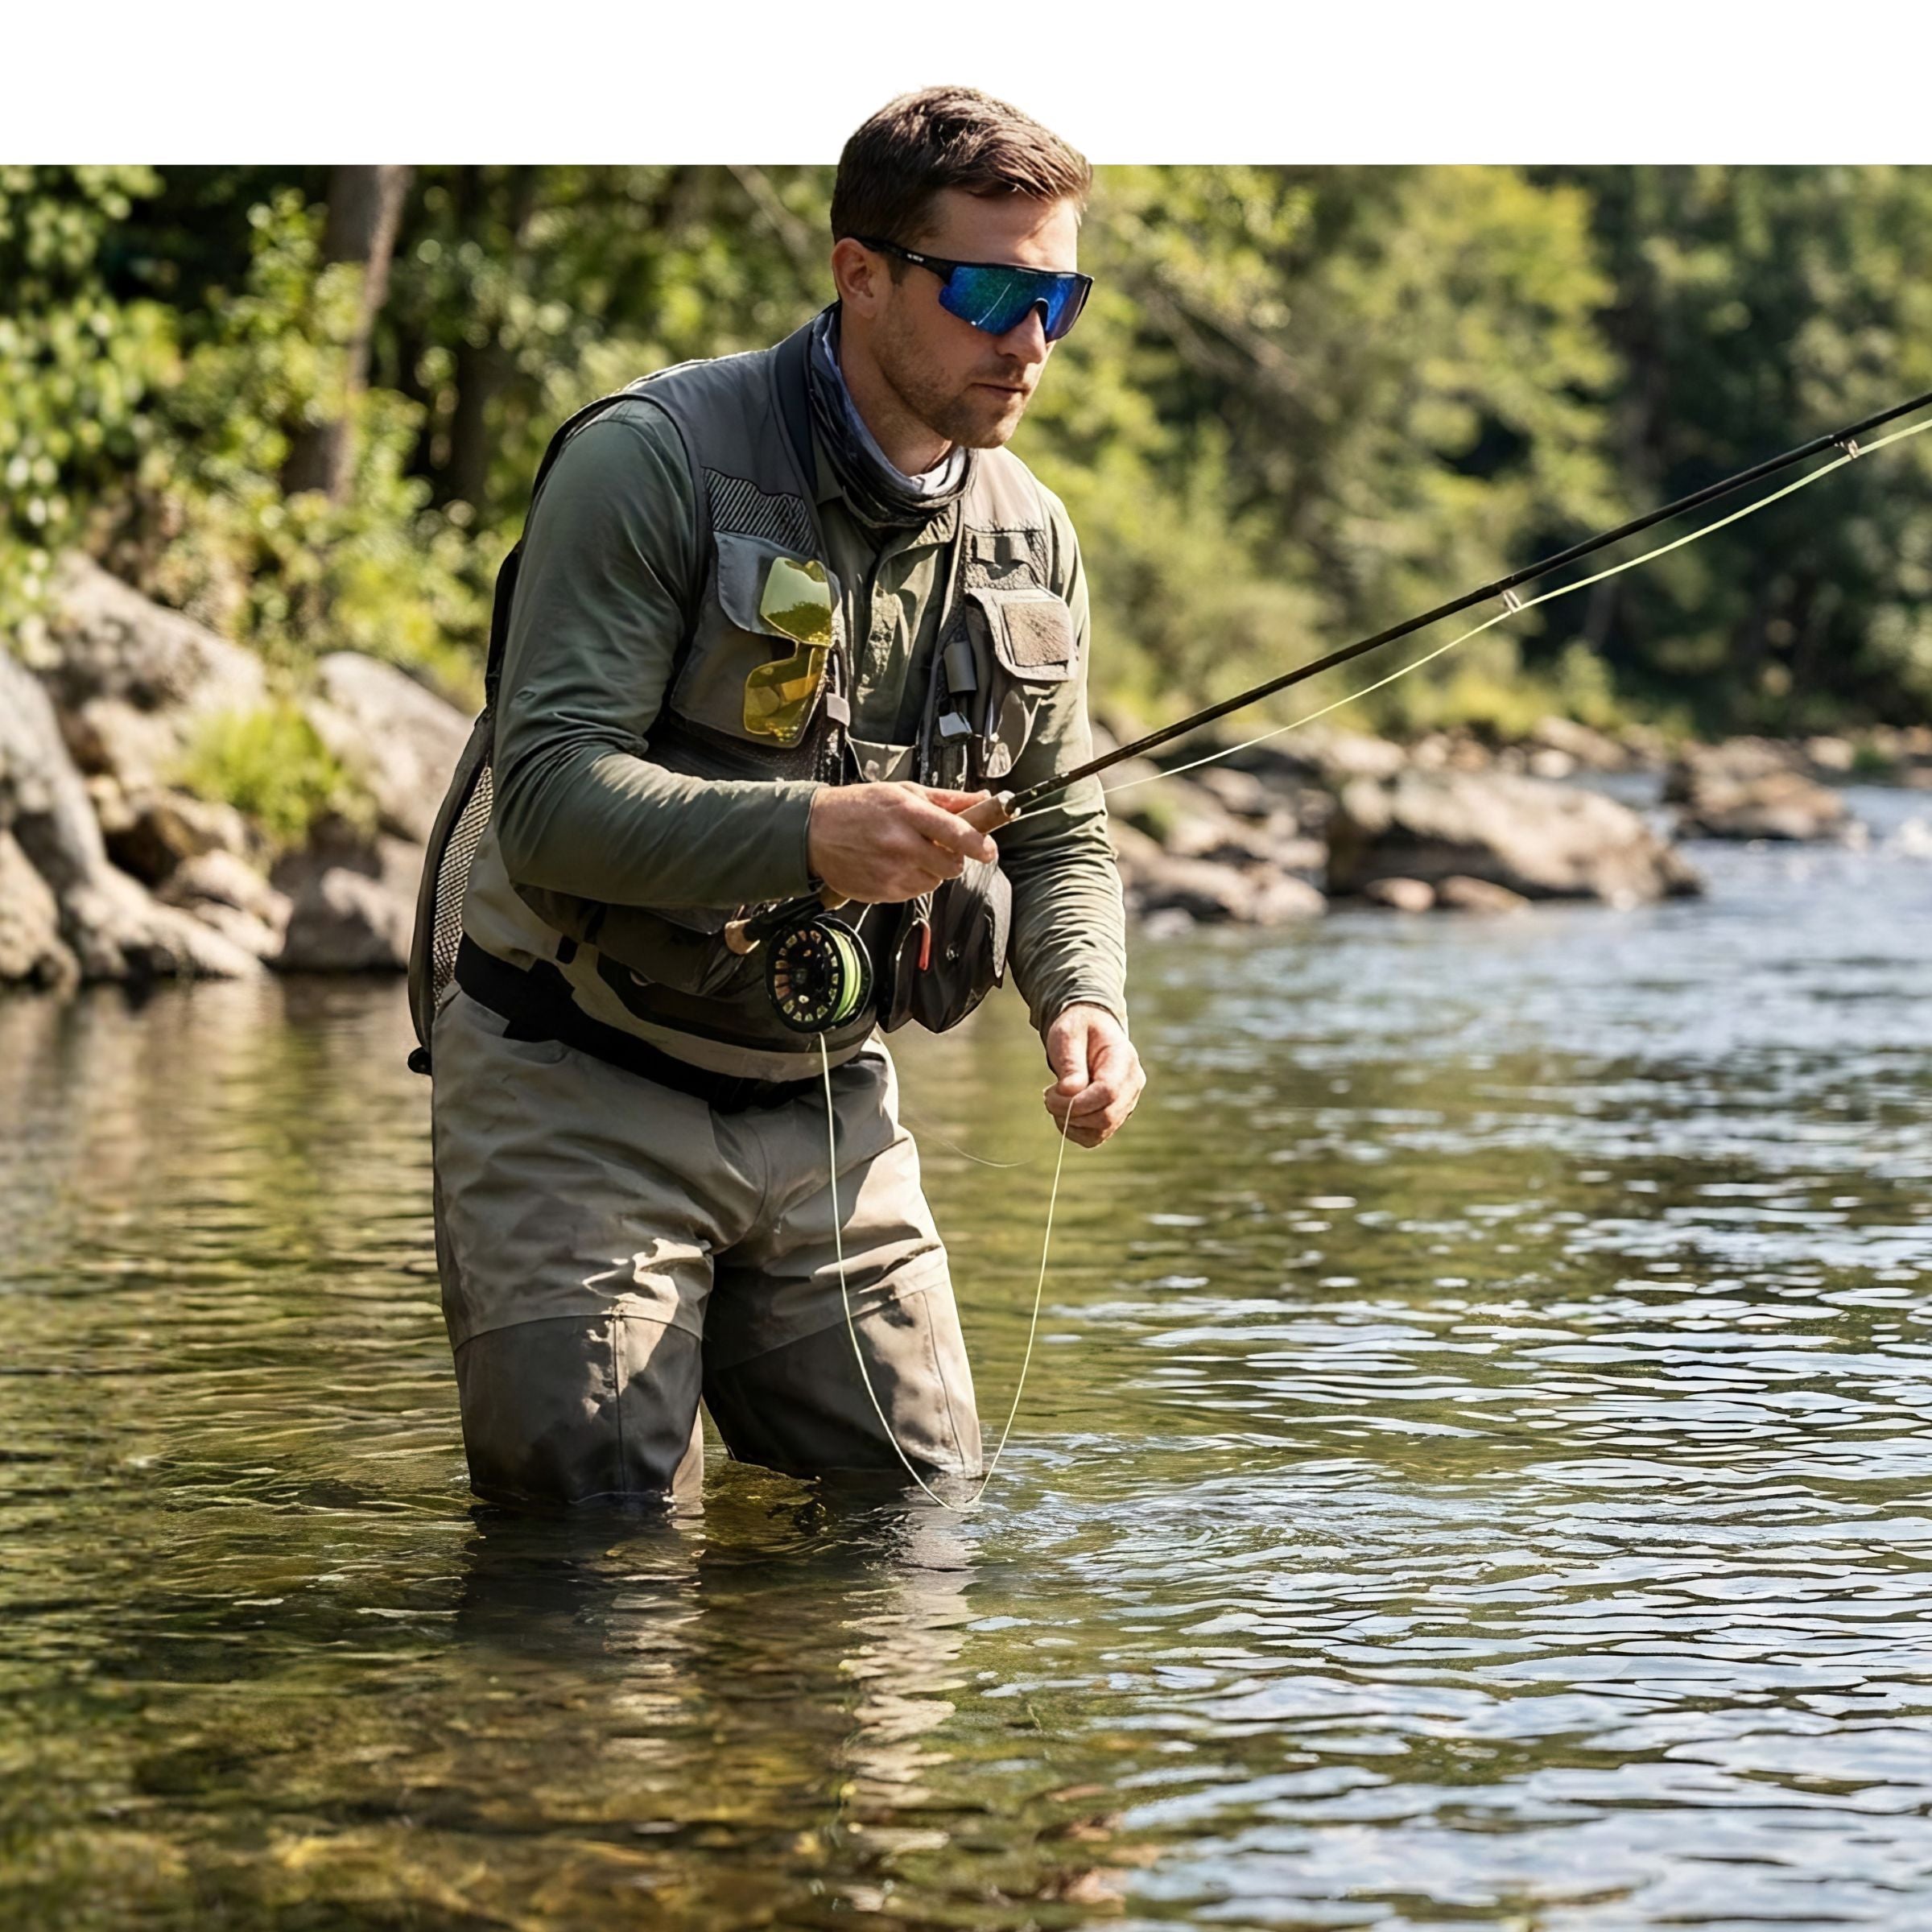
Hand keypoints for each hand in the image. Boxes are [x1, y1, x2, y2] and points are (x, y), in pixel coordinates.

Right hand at [807, 783, 999, 904]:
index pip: (958, 833)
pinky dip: (913, 881)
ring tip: (908, 853)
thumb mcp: (902, 792)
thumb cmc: (859, 807)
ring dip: (931, 871)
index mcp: (908, 812)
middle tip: (938, 847)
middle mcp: (901, 843)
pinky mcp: (883, 891)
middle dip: (953, 859)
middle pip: (952, 865)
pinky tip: (894, 865)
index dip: (980, 844)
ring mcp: (892, 871)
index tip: (989, 849)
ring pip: (935, 882)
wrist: (814, 832)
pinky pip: (915, 893)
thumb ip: (946, 799)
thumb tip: (983, 798)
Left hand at [1043, 1003, 1144, 1148]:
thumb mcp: (1068, 1034)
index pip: (1108, 1091)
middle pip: (1106, 1116)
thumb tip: (1070, 1091)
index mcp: (1124, 1059)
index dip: (1077, 1101)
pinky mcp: (1114, 1116)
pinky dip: (1074, 1130)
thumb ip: (1071, 1061)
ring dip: (1070, 1123)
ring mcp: (1126, 1103)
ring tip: (1056, 1100)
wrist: (1089, 1031)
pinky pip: (1094, 1136)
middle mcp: (1132, 1085)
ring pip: (1100, 1130)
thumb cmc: (1078, 1029)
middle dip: (1070, 1113)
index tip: (1050, 1093)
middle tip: (1048, 1096)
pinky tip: (1063, 1111)